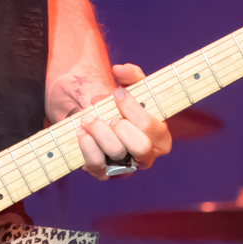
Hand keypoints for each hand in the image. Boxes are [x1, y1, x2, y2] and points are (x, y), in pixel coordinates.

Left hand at [77, 63, 171, 180]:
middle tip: (109, 115)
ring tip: (88, 118)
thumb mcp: (132, 89)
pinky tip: (81, 131)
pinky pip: (96, 164)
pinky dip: (87, 144)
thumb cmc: (121, 107)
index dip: (133, 109)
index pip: (152, 128)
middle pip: (140, 146)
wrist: (97, 121)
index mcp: (161, 139)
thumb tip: (120, 69)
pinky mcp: (104, 174)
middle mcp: (146, 158)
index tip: (117, 93)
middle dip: (121, 126)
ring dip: (99, 131)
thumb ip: (132, 75)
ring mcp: (125, 168)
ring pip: (116, 153)